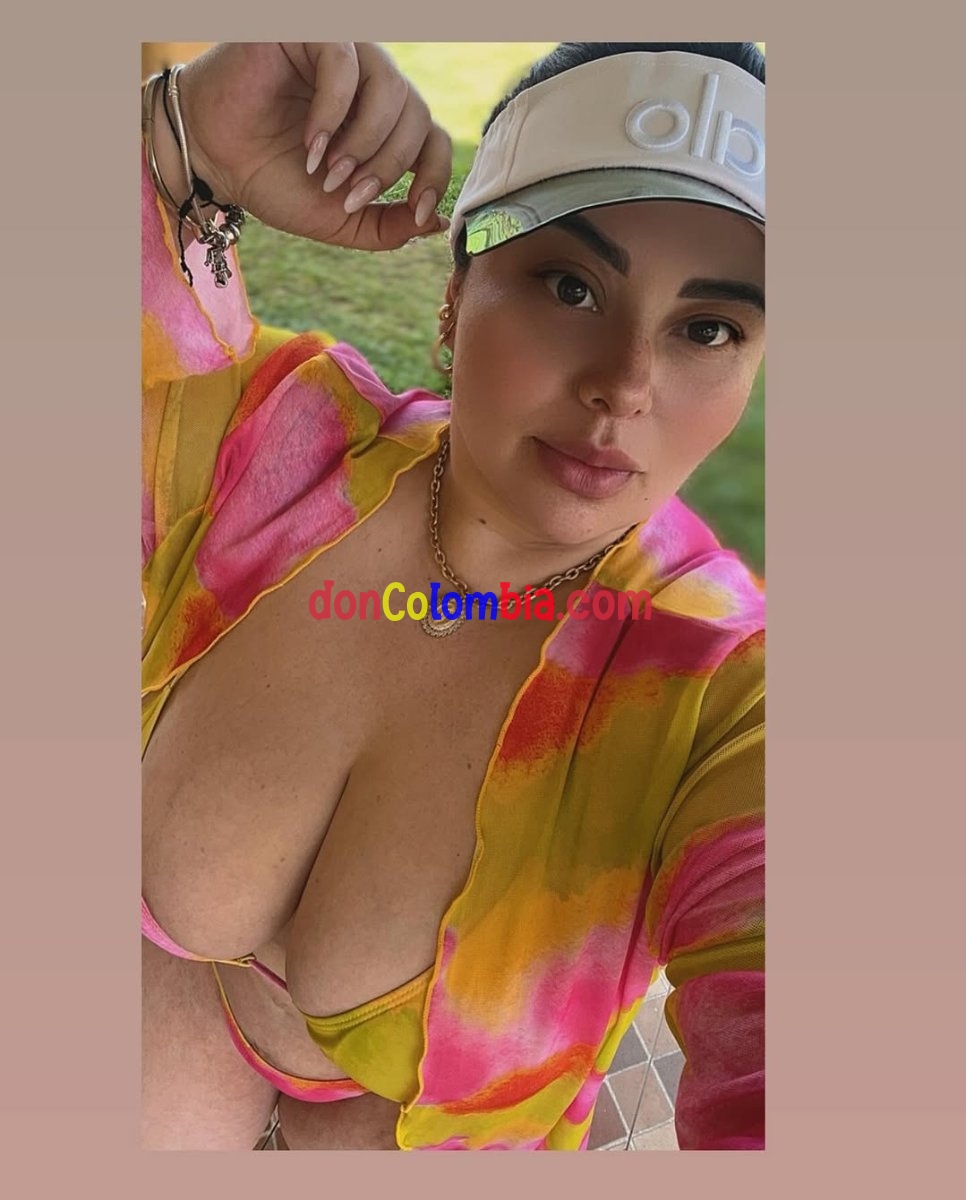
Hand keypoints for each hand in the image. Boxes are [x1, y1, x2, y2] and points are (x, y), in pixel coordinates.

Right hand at [170, 43, 451, 250]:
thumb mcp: (340, 220)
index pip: (434, 138)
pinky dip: (334, 111)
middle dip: (387, 167)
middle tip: (347, 195)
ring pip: (391, 89)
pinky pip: (345, 64)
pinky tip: (311, 143)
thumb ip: (387, 226)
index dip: (434, 177)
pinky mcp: (311, 34)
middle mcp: (371, 84)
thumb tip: (435, 223)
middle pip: (417, 117)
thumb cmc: (273, 182)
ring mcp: (345, 55)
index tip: (414, 211)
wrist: (214, 161)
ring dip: (365, 143)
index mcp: (384, 124)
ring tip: (328, 173)